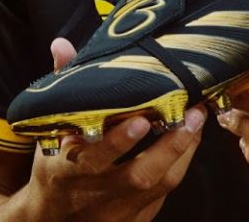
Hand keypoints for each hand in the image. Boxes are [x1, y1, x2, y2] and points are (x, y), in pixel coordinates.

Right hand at [15, 37, 206, 221]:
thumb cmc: (54, 167)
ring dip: (182, 153)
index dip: (118, 142)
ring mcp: (116, 210)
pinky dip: (178, 167)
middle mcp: (94, 193)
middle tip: (192, 114)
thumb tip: (61, 45)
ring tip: (197, 121)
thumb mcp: (51, 131)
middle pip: (137, 176)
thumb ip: (61, 88)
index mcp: (68, 169)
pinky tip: (189, 142)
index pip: (94, 158)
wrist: (50, 218)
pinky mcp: (134, 219)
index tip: (141, 120)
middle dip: (169, 145)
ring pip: (156, 187)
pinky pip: (162, 197)